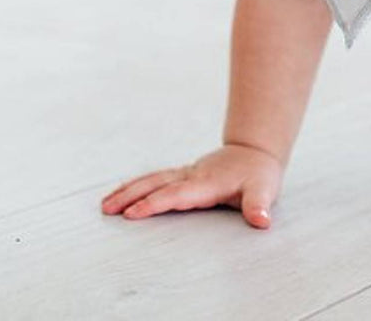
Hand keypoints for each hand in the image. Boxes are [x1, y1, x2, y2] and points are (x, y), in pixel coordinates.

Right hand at [100, 143, 283, 228]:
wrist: (256, 150)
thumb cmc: (259, 173)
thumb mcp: (265, 189)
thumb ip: (259, 205)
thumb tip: (262, 219)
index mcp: (208, 182)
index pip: (177, 195)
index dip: (154, 204)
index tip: (132, 214)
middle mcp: (193, 175)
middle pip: (157, 184)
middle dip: (132, 196)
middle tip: (107, 209)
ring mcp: (187, 173)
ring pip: (153, 179)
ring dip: (129, 190)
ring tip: (105, 204)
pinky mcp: (184, 174)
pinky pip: (157, 179)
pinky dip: (137, 185)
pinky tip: (122, 193)